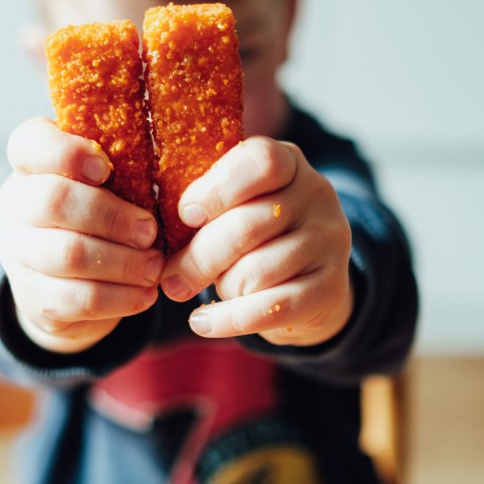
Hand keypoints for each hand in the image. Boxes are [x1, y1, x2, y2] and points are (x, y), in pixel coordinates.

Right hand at [0, 118, 161, 353]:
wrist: (70, 285)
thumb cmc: (100, 218)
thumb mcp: (106, 186)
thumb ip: (122, 169)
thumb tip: (172, 171)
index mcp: (31, 166)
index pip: (29, 143)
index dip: (67, 153)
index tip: (106, 168)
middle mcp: (15, 206)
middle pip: (52, 200)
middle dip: (112, 216)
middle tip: (149, 231)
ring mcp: (18, 254)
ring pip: (69, 254)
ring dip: (124, 262)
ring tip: (154, 266)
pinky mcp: (32, 299)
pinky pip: (79, 299)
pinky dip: (121, 297)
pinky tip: (145, 293)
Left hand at [160, 137, 353, 345]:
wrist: (309, 282)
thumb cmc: (254, 237)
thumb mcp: (234, 208)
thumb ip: (205, 209)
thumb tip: (154, 241)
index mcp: (289, 162)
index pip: (261, 161)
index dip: (217, 188)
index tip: (185, 215)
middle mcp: (317, 195)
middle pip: (249, 224)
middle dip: (200, 256)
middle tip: (171, 278)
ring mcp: (330, 242)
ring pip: (257, 270)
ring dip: (222, 287)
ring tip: (211, 292)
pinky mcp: (330, 289)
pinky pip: (271, 308)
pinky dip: (228, 320)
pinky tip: (203, 322)